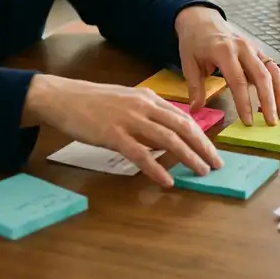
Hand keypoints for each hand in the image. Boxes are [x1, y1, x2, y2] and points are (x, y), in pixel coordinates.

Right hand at [23, 74, 222, 187]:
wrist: (63, 97)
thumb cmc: (93, 102)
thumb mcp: (126, 102)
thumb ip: (147, 116)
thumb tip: (166, 139)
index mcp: (148, 98)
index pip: (182, 117)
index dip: (200, 135)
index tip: (211, 150)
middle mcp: (143, 106)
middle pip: (182, 127)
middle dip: (203, 147)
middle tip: (216, 164)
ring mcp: (129, 120)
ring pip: (167, 140)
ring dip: (188, 157)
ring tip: (200, 171)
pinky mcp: (113, 135)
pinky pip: (140, 154)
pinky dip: (156, 169)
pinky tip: (167, 181)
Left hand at [175, 6, 279, 125]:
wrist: (201, 19)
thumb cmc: (194, 41)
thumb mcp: (188, 62)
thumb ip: (195, 87)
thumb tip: (196, 110)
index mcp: (224, 51)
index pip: (238, 80)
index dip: (244, 102)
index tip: (248, 121)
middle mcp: (243, 48)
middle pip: (261, 76)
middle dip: (268, 100)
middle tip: (271, 123)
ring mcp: (253, 49)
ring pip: (273, 71)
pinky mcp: (259, 51)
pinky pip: (274, 68)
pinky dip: (279, 85)